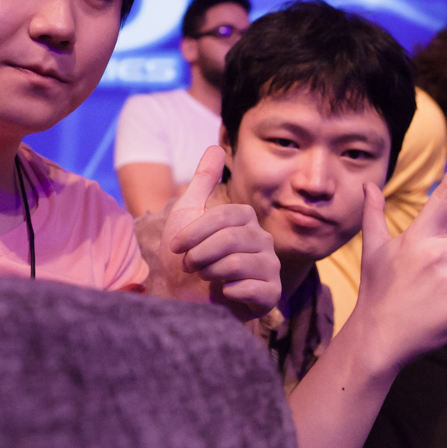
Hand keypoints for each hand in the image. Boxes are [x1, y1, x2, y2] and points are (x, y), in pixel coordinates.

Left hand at [159, 146, 281, 317]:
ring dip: (210, 273)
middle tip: (189, 265)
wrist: (184, 302)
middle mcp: (263, 241)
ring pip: (238, 264)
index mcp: (246, 220)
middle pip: (231, 240)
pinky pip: (253, 289)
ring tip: (204, 277)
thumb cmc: (184, 259)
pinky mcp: (271, 295)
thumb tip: (215, 146)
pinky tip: (223, 293)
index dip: (195, 232)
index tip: (175, 246)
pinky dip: (228, 292)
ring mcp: (270, 268)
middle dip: (200, 254)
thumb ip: (203, 181)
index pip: (225, 216)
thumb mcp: (187, 215)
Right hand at [351, 138, 446, 368]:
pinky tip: (438, 320)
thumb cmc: (378, 291)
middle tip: (437, 283)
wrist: (378, 337)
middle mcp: (436, 253)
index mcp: (419, 236)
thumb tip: (368, 185)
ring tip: (434, 303)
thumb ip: (374, 215)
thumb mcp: (374, 250)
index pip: (444, 195)